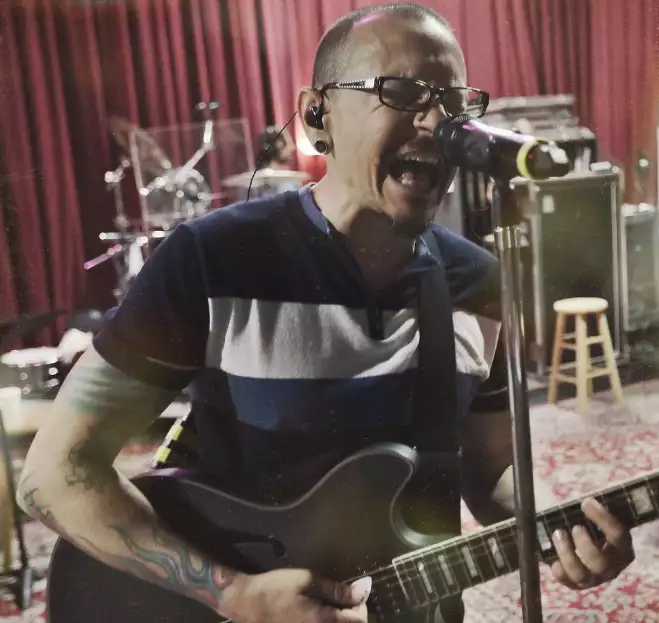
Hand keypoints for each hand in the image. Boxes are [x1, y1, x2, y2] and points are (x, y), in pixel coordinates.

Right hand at [223, 569, 370, 622]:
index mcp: (323, 621)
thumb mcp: (307, 580)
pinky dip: (329, 621)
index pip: (359, 620)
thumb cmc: (277, 589)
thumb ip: (337, 589)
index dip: (362, 604)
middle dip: (354, 614)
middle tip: (347, 597)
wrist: (247, 604)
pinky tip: (323, 613)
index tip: (356, 590)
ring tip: (337, 605)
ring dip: (342, 620)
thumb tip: (363, 589)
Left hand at [550, 497, 634, 589]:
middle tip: (575, 527)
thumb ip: (593, 510)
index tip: (586, 502)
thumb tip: (583, 500)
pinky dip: (558, 568)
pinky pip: (566, 581)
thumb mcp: (595, 516)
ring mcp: (593, 578)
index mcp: (622, 547)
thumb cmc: (590, 523)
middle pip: (601, 563)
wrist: (581, 541)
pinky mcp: (576, 583)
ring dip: (567, 554)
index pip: (619, 534)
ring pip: (581, 575)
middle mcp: (611, 567)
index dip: (603, 518)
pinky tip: (553, 555)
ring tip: (558, 534)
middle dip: (585, 545)